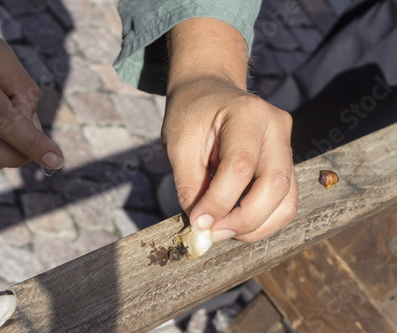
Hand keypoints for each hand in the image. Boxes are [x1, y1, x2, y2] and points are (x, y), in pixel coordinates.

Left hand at [163, 18, 297, 241]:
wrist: (210, 91)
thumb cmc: (192, 113)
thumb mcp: (178, 143)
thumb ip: (190, 184)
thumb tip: (201, 226)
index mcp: (247, 113)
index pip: (240, 166)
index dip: (219, 202)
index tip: (198, 223)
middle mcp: (276, 127)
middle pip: (275, 185)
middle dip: (244, 220)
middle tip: (213, 233)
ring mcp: (286, 145)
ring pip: (286, 199)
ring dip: (256, 226)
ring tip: (223, 231)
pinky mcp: (286, 162)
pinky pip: (285, 200)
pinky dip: (263, 220)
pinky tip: (236, 223)